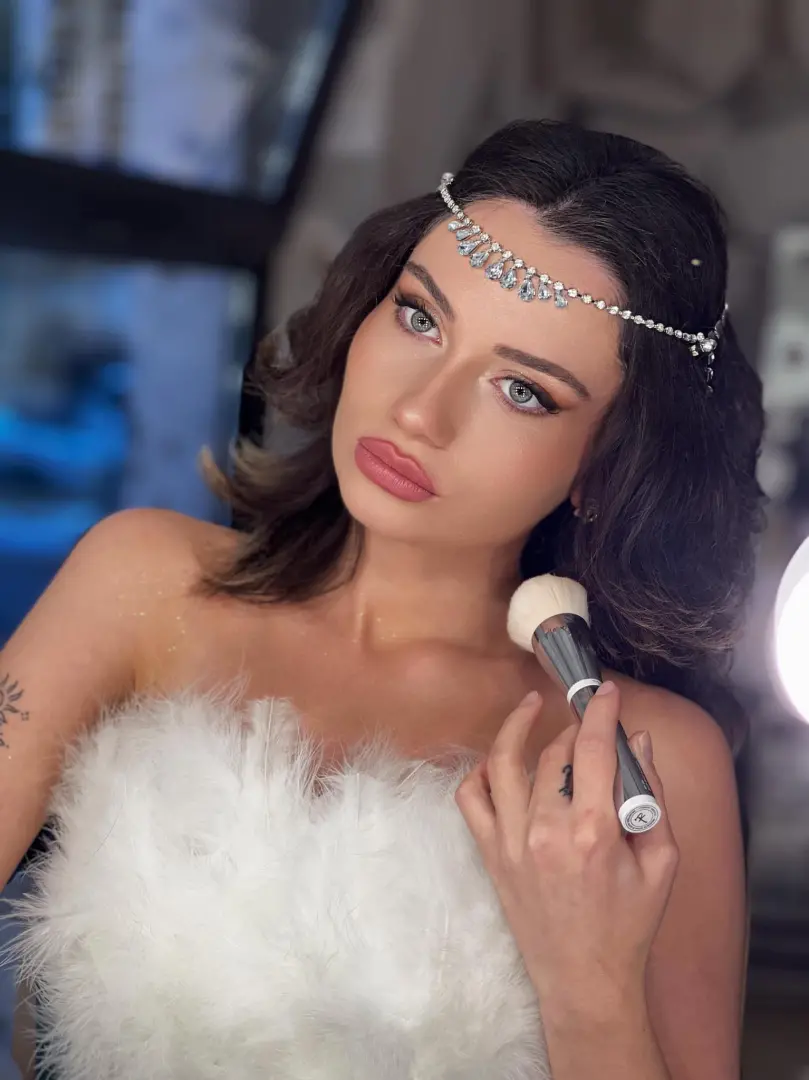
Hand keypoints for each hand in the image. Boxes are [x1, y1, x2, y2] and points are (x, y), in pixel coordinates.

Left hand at [456, 683, 678, 1019]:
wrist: (585, 979)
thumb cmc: (629, 924)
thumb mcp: (662, 862)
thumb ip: (651, 797)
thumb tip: (637, 742)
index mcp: (594, 832)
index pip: (592, 749)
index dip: (599, 711)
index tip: (605, 692)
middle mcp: (545, 831)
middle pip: (553, 754)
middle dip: (573, 729)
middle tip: (588, 726)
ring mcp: (511, 841)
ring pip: (505, 764)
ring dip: (517, 728)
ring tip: (530, 707)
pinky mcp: (490, 854)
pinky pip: (470, 799)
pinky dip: (479, 772)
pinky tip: (499, 761)